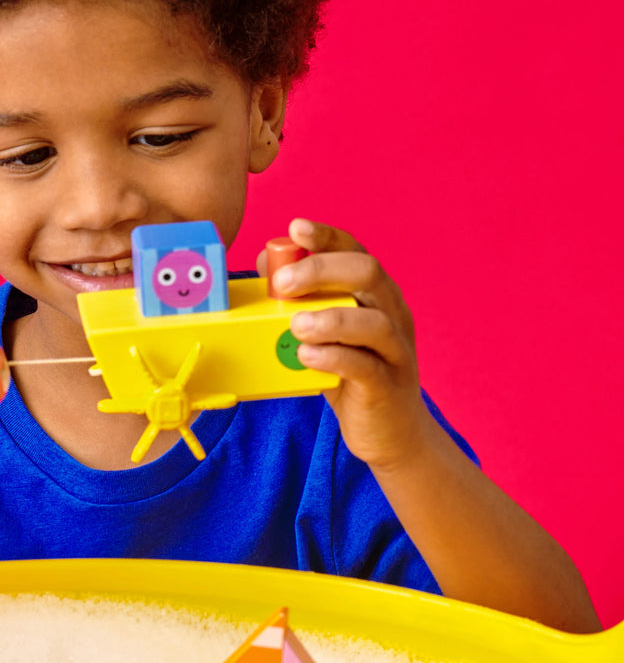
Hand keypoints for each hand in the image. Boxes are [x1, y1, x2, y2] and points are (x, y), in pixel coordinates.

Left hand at [257, 218, 430, 470]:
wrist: (392, 434)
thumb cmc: (352, 377)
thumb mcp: (326, 335)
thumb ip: (302, 301)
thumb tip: (268, 263)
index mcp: (376, 295)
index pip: (356, 251)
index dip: (327, 237)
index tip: (295, 228)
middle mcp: (392, 314)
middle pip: (367, 273)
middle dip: (322, 270)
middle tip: (283, 284)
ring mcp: (394, 350)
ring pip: (373, 321)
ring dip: (330, 318)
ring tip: (296, 325)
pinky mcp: (387, 386)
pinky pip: (364, 366)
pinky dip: (333, 358)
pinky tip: (306, 357)